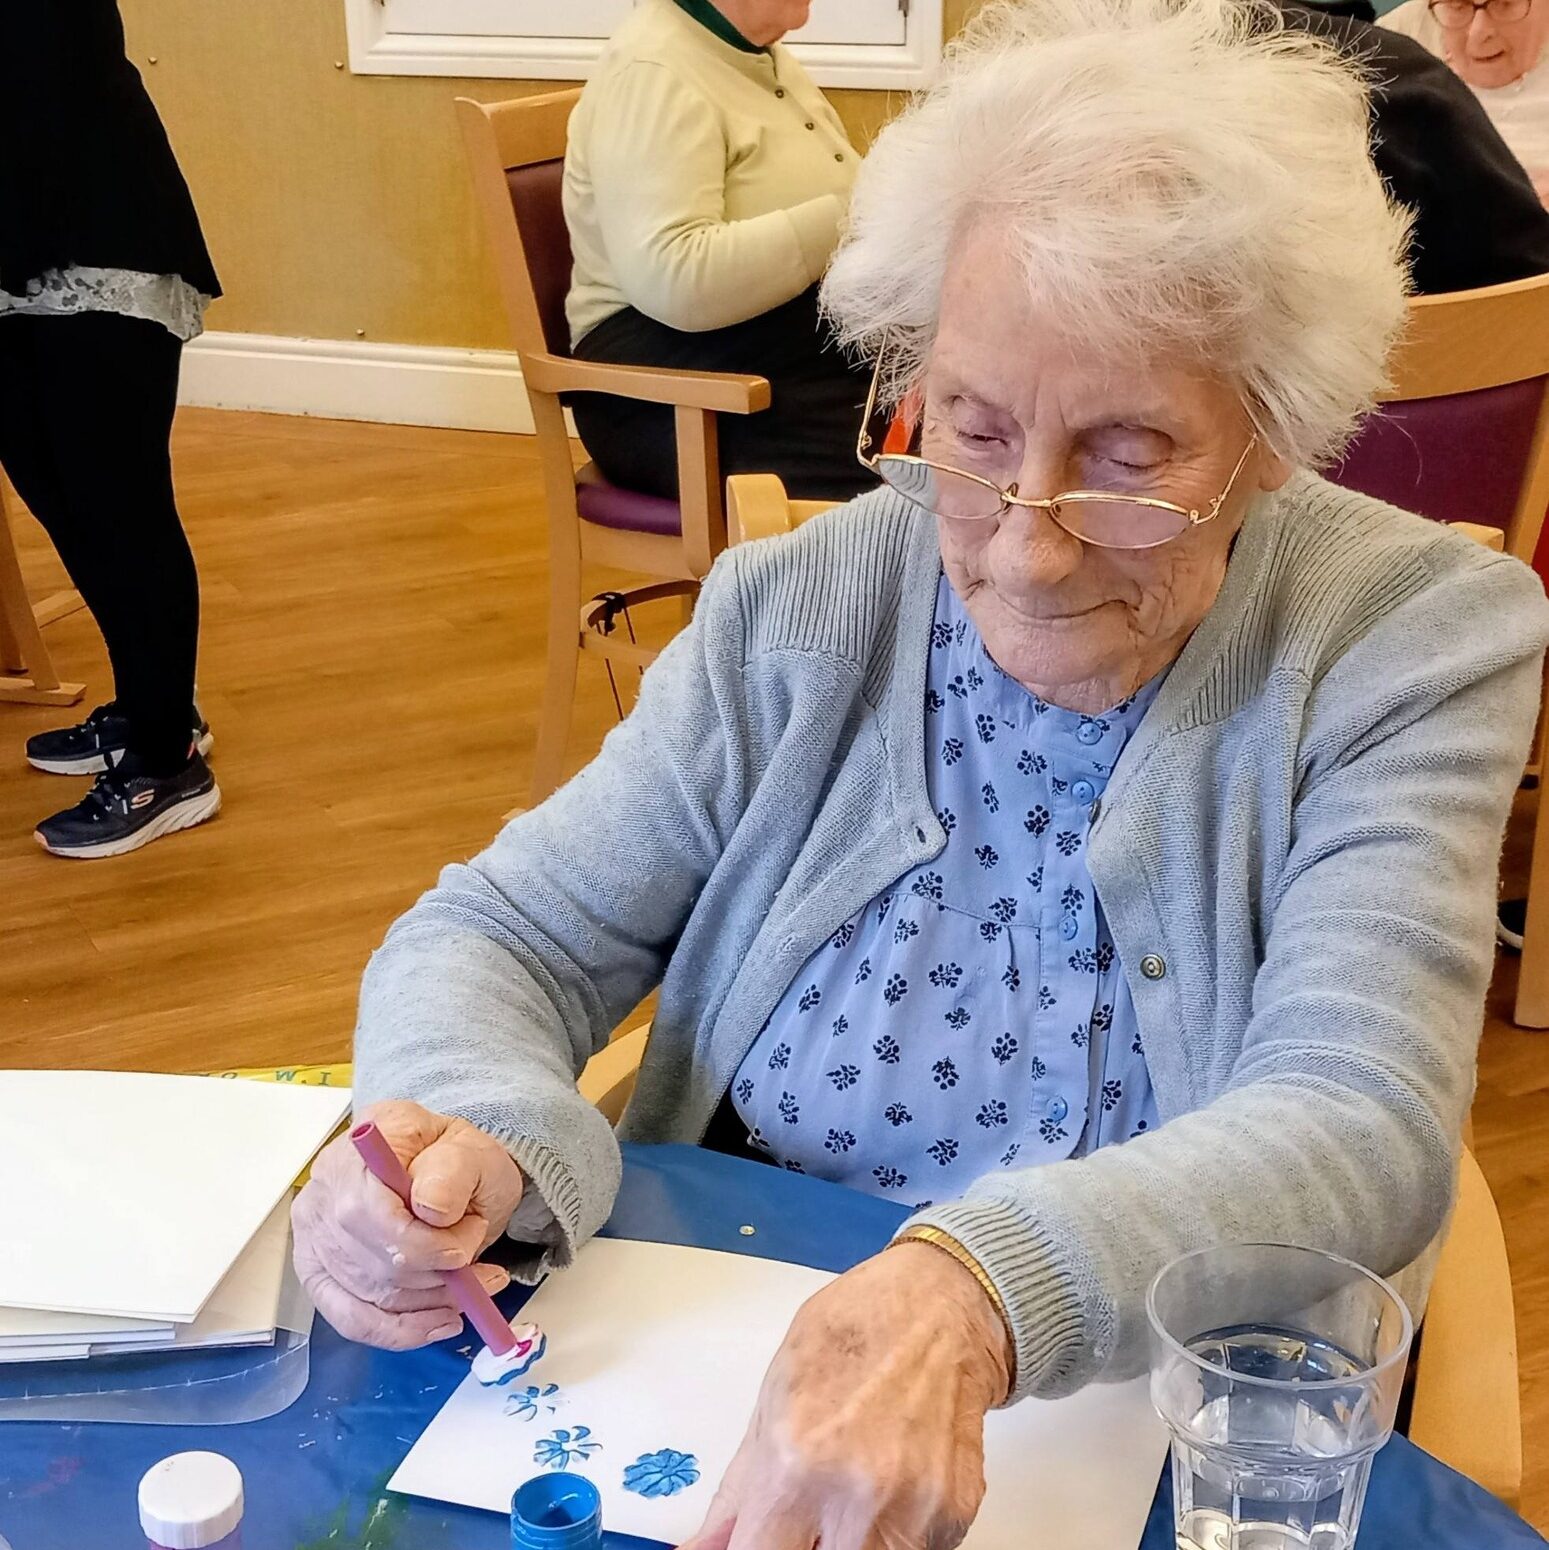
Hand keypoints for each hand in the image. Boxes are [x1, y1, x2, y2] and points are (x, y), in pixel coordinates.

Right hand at [292, 1099, 524, 1347]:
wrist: (449, 1172)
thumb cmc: (454, 1158)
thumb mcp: (470, 1149)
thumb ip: (453, 1171)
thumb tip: (432, 1207)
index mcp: (356, 1150)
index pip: (368, 1213)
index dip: (419, 1244)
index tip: (463, 1252)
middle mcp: (323, 1192)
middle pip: (369, 1260)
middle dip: (435, 1276)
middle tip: (481, 1267)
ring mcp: (315, 1236)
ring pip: (369, 1294)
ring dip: (430, 1302)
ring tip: (473, 1287)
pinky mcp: (320, 1274)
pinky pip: (352, 1319)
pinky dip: (400, 1330)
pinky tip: (440, 1322)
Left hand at [683, 1242, 1012, 1549]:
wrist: (938, 1304)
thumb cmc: (856, 1330)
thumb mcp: (773, 1395)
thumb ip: (739, 1489)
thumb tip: (707, 1546)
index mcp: (797, 1461)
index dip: (751, 1549)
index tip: (759, 1537)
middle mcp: (858, 1494)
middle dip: (804, 1544)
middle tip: (806, 1514)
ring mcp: (914, 1509)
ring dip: (849, 1539)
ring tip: (849, 1490)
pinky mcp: (954, 1513)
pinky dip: (893, 1530)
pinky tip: (889, 1481)